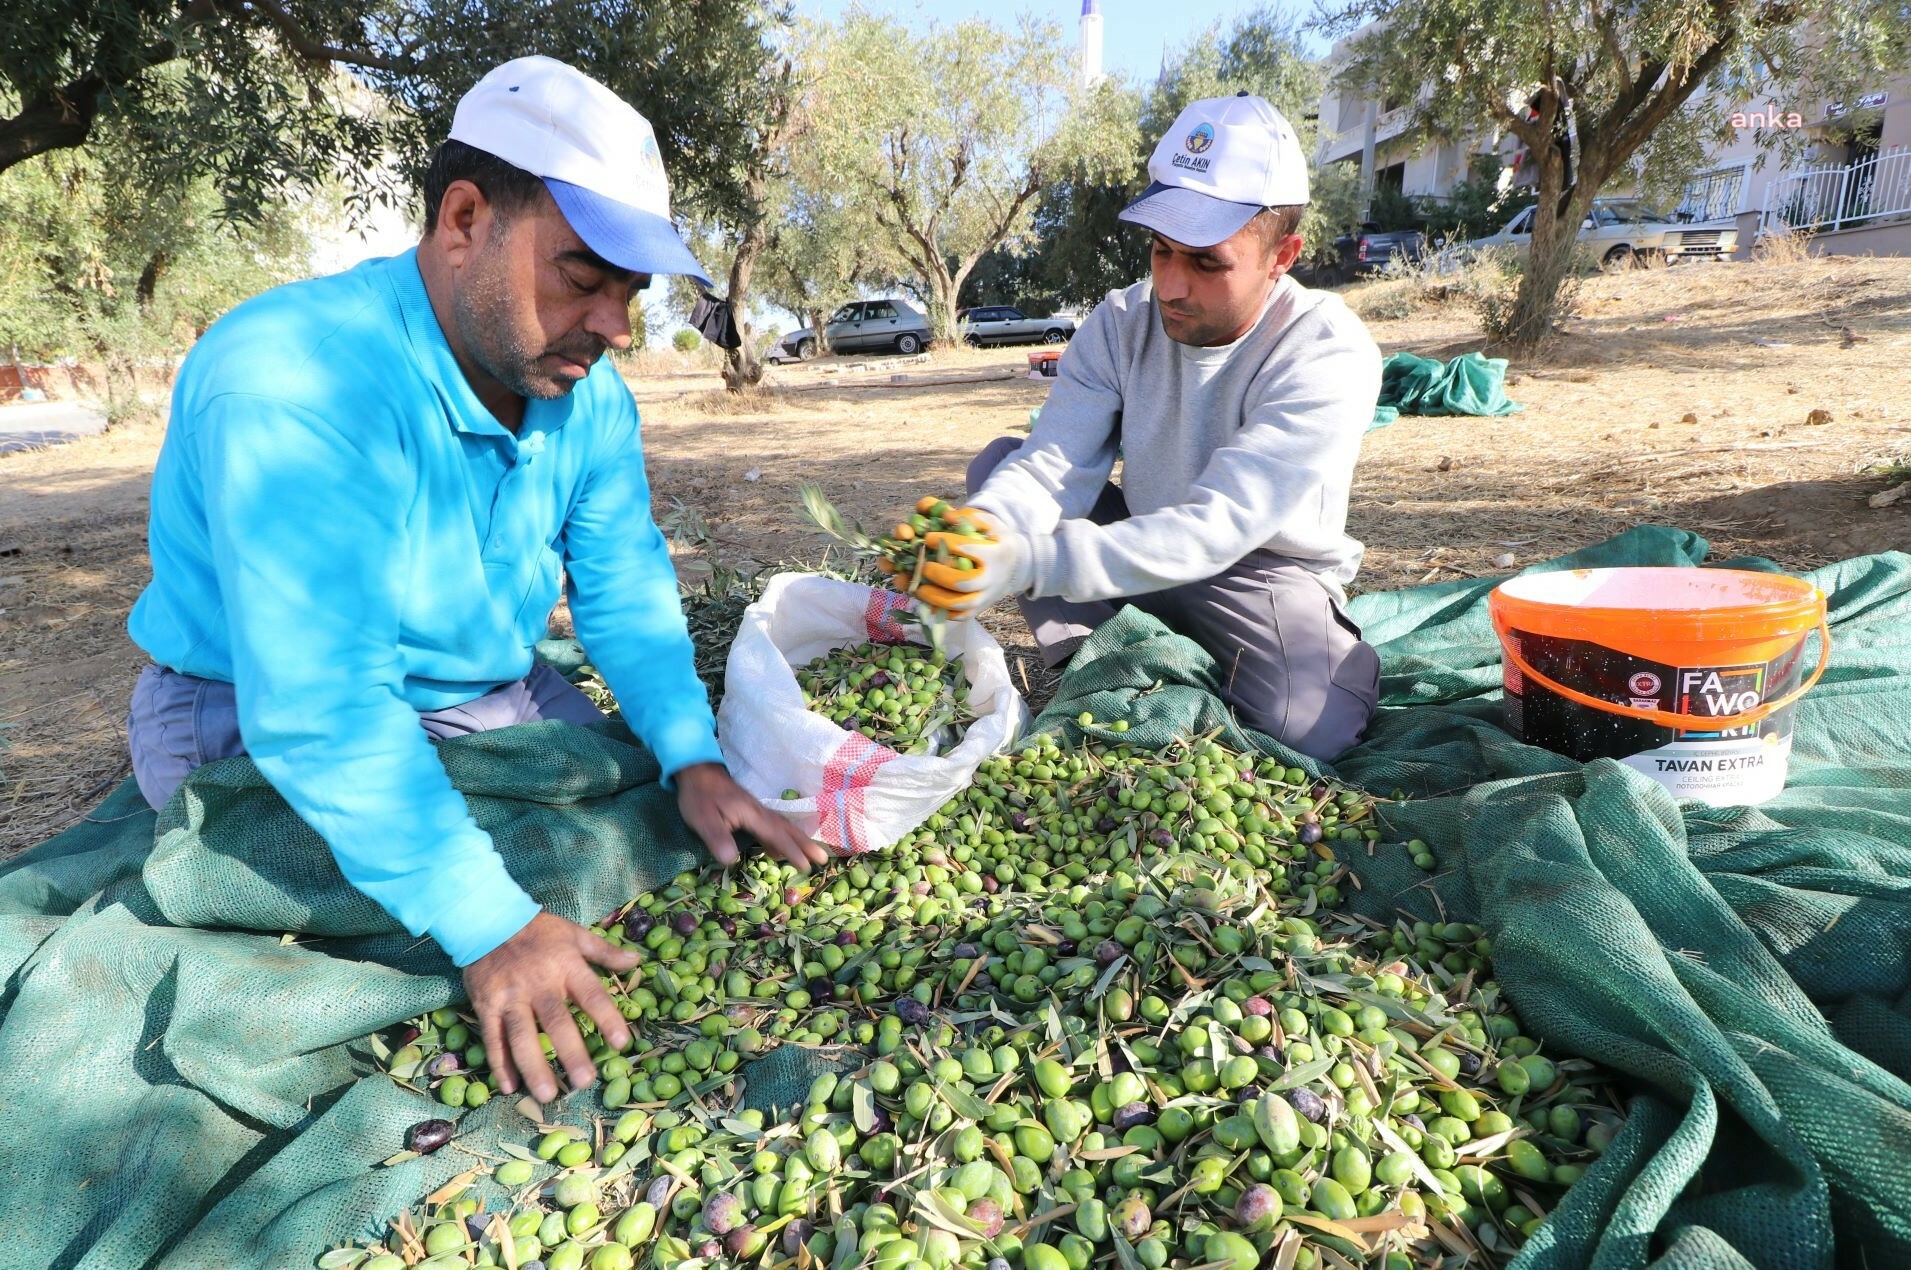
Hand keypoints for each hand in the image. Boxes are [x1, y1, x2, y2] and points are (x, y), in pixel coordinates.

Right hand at [465, 910, 638, 1103]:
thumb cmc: (538, 930)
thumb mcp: (574, 934)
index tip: (623, 1043)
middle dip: (571, 1053)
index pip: (592, 995)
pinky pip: (493, 1038)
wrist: (488, 919)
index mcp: (566, 966)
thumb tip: (636, 961)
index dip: (607, 1019)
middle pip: (556, 1022)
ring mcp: (510, 997)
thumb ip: (604, 951)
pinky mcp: (485, 1005)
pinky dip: (499, 1064)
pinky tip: (510, 1087)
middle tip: (585, 1082)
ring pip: (522, 1036)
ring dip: (534, 1067)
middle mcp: (539, 984)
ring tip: (547, 1095)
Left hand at [675, 762, 829, 871]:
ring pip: (783, 826)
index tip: (806, 866)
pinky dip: (784, 836)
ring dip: (799, 839)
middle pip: (786, 829)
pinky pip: (774, 825)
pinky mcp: (751, 810)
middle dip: (805, 844)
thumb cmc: (700, 796)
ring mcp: (757, 810)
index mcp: (751, 814)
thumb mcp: (702, 819)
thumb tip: (732, 860)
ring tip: (814, 853)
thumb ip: (718, 838)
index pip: (775, 834)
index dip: (791, 850)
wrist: (698, 771)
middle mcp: (759, 812)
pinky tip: (780, 847)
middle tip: (824, 859)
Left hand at [913, 511, 1032, 615]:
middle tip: (924, 566)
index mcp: (995, 554)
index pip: (968, 550)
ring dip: (935, 598)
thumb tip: (946, 517)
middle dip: (939, 575)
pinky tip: (926, 602)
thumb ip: (970, 517)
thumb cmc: (996, 540)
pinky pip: (959, 616)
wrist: (1016, 565)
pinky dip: (941, 612)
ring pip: (959, 605)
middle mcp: (992, 579)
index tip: (929, 537)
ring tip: (919, 588)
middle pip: (963, 583)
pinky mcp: (979, 609)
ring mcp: (986, 597)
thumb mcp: (990, 523)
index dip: (945, 543)